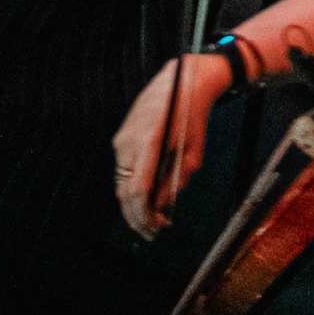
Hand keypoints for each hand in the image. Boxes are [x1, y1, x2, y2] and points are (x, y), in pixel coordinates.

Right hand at [111, 50, 233, 238]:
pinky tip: (148, 197)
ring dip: (134, 204)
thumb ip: (175, 183)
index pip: (137, 191)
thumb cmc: (191, 116)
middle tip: (153, 233)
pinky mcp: (122, 135)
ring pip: (121, 182)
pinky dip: (133, 187)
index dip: (144, 216)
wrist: (181, 81)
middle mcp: (128, 141)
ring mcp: (122, 137)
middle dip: (136, 216)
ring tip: (152, 219)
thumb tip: (162, 207)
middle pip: (123, 191)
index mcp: (148, 143)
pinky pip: (124, 169)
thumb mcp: (192, 155)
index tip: (156, 228)